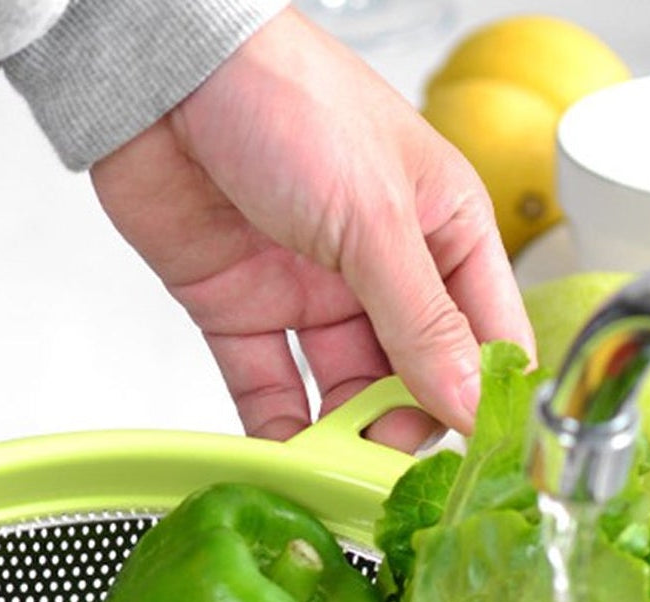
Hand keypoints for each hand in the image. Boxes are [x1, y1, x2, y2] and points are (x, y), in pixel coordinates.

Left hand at [89, 5, 532, 445]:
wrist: (165, 75)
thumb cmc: (284, 99)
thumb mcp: (376, 219)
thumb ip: (421, 322)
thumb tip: (470, 402)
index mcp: (443, 230)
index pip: (485, 336)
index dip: (483, 399)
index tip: (477, 461)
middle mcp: (383, 268)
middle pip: (413, 379)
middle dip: (405, 430)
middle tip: (390, 474)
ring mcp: (312, 293)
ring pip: (342, 394)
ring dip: (342, 440)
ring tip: (338, 478)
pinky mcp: (244, 312)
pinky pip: (269, 389)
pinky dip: (276, 431)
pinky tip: (285, 462)